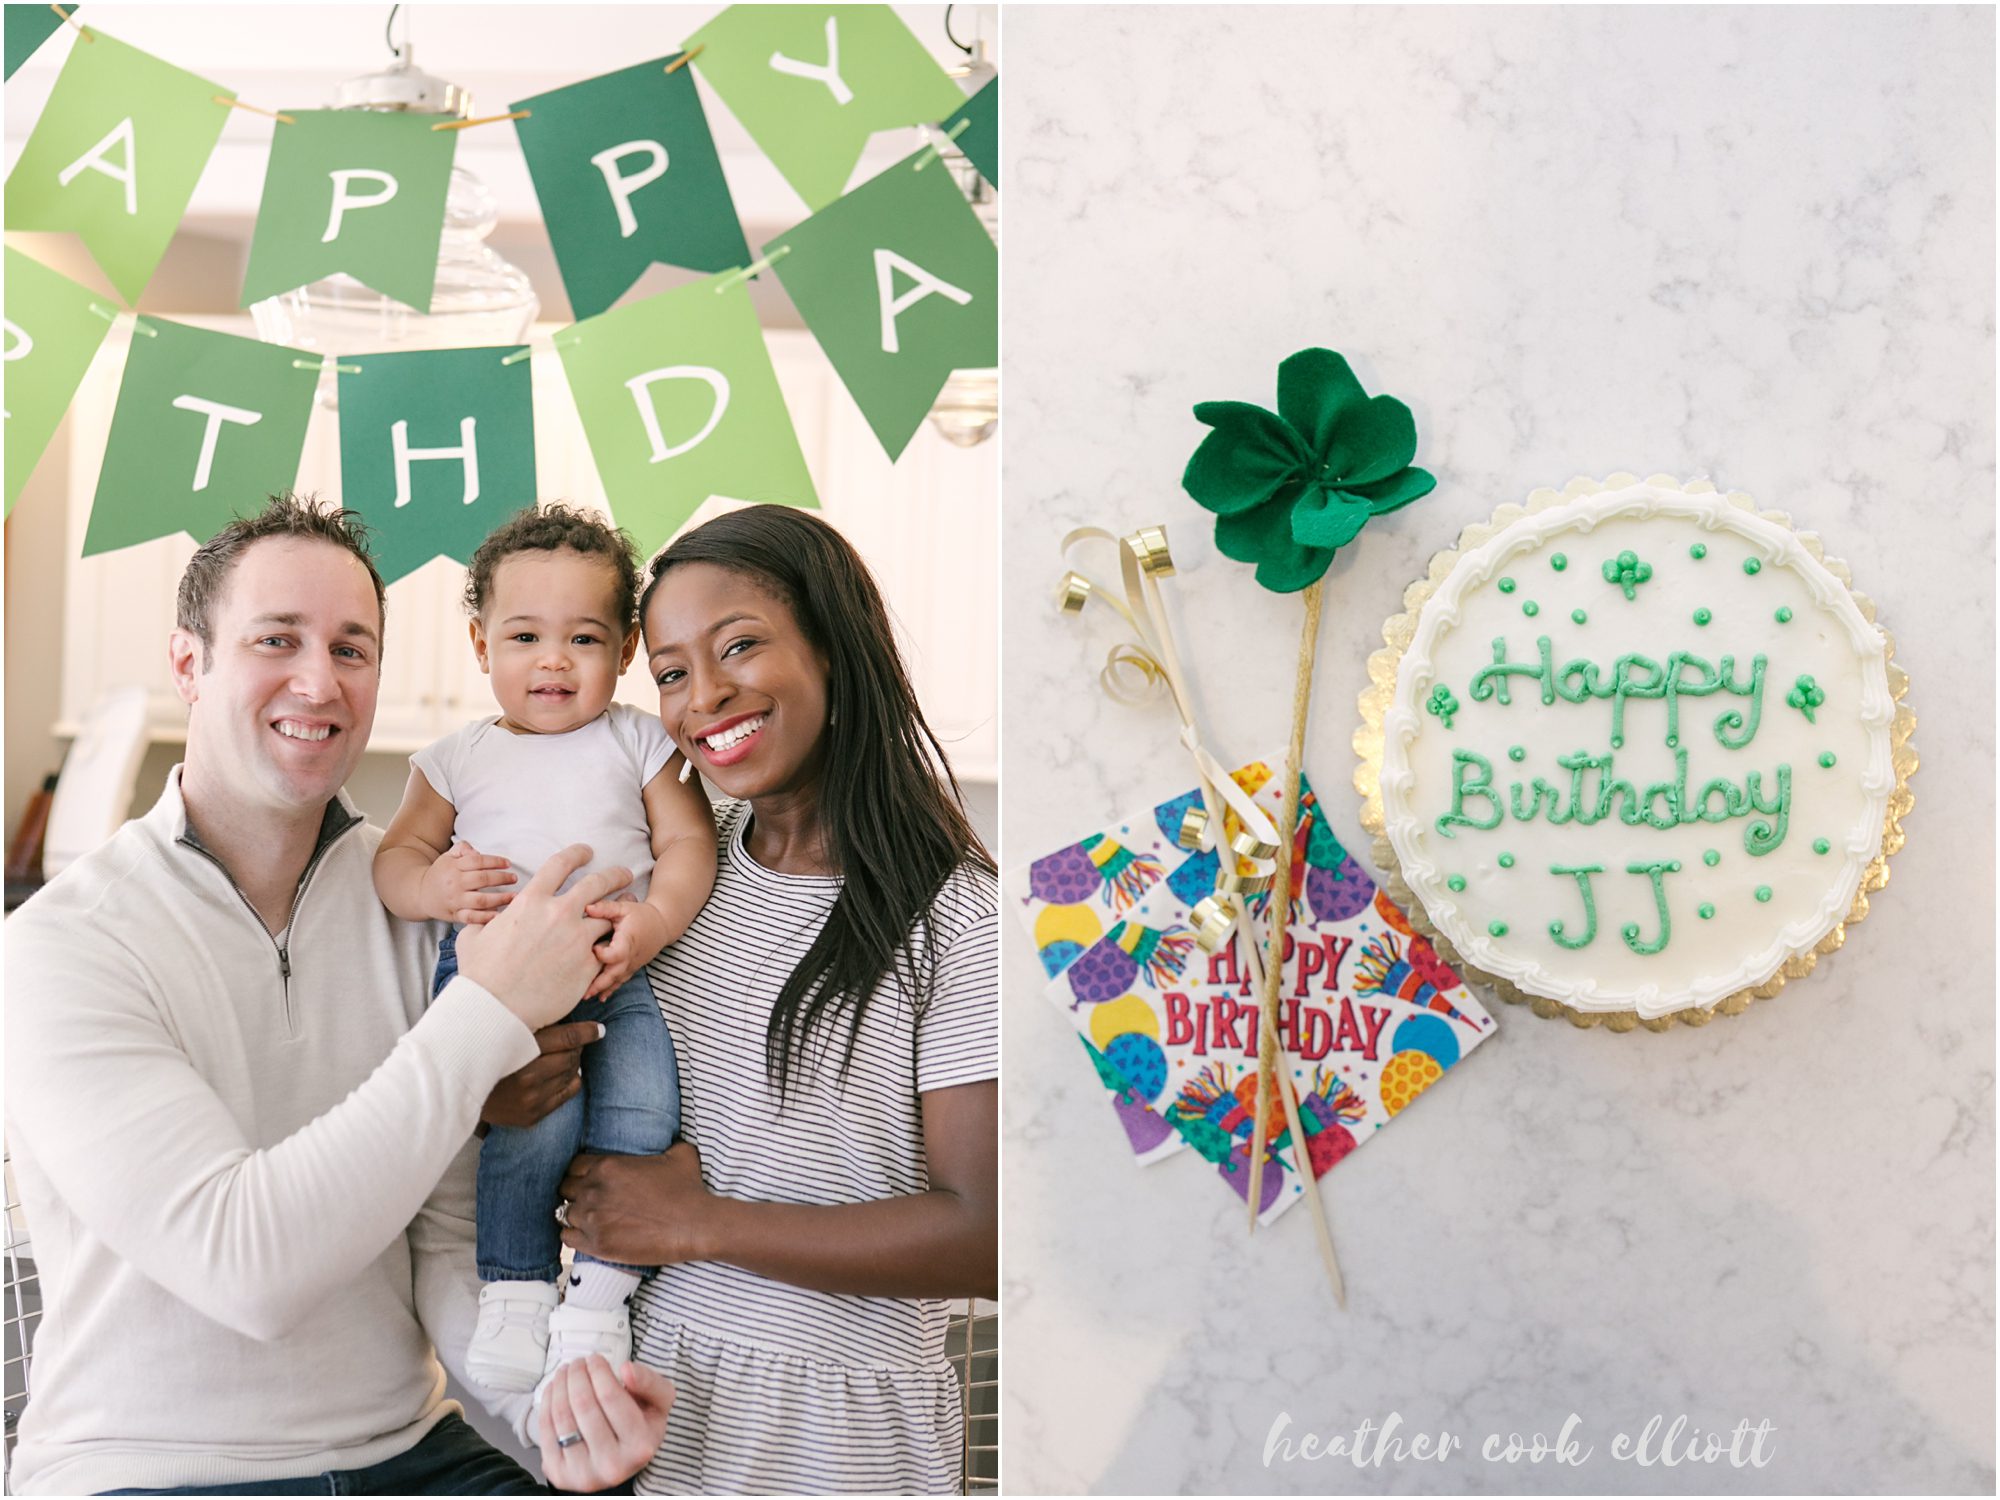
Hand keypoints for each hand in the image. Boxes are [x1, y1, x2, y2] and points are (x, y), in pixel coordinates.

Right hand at [419, 841, 515, 925]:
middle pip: (482, 880)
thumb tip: (476, 852)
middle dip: (502, 879)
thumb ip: (463, 850)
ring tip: (514, 897)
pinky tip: (499, 915)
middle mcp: (455, 884)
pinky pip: (472, 918)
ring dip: (500, 899)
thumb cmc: (441, 874)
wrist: (421, 894)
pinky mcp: (455, 915)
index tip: (508, 864)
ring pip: (480, 900)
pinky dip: (485, 918)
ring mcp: (455, 901)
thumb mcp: (448, 857)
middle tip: (514, 878)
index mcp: (454, 867)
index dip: (495, 861)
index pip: (478, 861)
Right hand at [452, 845, 631, 1030]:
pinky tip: (617, 944)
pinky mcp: (588, 965)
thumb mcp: (473, 937)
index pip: (560, 864)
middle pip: (598, 883)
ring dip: (620, 911)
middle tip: (623, 874)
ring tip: (628, 909)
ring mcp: (577, 939)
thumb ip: (485, 922)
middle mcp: (558, 914)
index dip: (577, 853)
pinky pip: (608, 949)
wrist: (495, 1009)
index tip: (586, 852)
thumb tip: (485, 921)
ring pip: (610, 916)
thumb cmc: (480, 975)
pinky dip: (613, 944)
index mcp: (531, 901)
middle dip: (614, 875)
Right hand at [479, 1020, 602, 1128]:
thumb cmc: (481, 1053)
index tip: (598, 1029)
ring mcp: (531, 1099)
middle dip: (576, 1047)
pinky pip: (567, 1092)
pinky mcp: (532, 1115)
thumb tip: (564, 1012)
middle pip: (571, 1056)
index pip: (566, 1038)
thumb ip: (528, 1023)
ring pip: (570, 1073)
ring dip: (571, 1063)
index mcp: (518, 1050)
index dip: (586, 1032)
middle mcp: (527, 1077)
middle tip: (572, 1041)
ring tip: (561, 1056)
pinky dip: (568, 1080)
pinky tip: (559, 1074)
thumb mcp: (500, 1031)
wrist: (456, 1092)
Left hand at [536, 1353, 673, 1490]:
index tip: (595, 1358)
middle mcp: (612, 1465)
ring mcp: (583, 1473)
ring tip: (566, 1371)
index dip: (598, 1371)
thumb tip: (626, 1369)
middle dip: (577, 1374)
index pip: (610, 1397)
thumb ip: (650, 1382)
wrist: (620, 1462)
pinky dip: (547, 1402)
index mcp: (639, 1446)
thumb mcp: (658, 1402)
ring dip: (560, 1384)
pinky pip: (546, 1430)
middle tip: (578, 1362)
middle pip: (584, 1405)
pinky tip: (555, 1389)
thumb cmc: (639, 1426)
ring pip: (562, 1416)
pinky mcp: (559, 1474)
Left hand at [560, 1142, 712, 1268]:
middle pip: (566, 1189)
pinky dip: (574, 1236)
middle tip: (591, 1201)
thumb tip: (666, 1143)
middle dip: (576, 1193)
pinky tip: (587, 1234)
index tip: (589, 1181)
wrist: (695, 1225)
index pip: (574, 1166)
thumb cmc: (688, 1189)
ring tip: (591, 1219)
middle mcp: (594, 1190)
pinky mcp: (597, 1244)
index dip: (580, 1173)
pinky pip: (567, 1238)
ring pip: (564, 1213)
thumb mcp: (678, 1154)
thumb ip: (663, 1145)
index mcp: (608, 1166)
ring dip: (575, 1215)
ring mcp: (593, 1218)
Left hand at [580, 899, 671, 999]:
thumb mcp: (624, 907)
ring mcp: (631, 965)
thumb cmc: (641, 915)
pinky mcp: (631, 968)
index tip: (594, 948)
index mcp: (627, 941)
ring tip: (586, 997)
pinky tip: (600, 998)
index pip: (616, 954)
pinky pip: (621, 981)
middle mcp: (630, 956)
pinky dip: (611, 990)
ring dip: (602, 989)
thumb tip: (586, 907)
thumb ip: (606, 908)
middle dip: (598, 984)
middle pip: (614, 974)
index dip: (603, 954)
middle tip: (582, 992)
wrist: (662, 925)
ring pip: (617, 981)